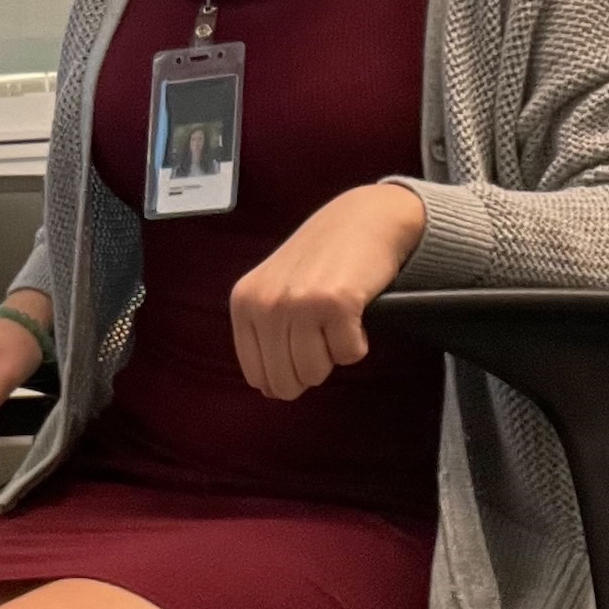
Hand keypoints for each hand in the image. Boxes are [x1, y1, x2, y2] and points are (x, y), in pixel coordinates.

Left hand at [229, 183, 426, 399]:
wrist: (364, 218)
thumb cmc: (322, 259)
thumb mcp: (274, 289)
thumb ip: (264, 334)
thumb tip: (268, 390)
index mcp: (244, 302)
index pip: (256, 375)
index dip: (286, 371)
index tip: (303, 342)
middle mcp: (265, 303)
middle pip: (285, 382)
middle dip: (311, 367)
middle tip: (323, 330)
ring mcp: (299, 302)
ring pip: (315, 373)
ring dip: (334, 352)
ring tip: (336, 316)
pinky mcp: (336, 302)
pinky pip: (349, 355)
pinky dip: (358, 341)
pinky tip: (354, 310)